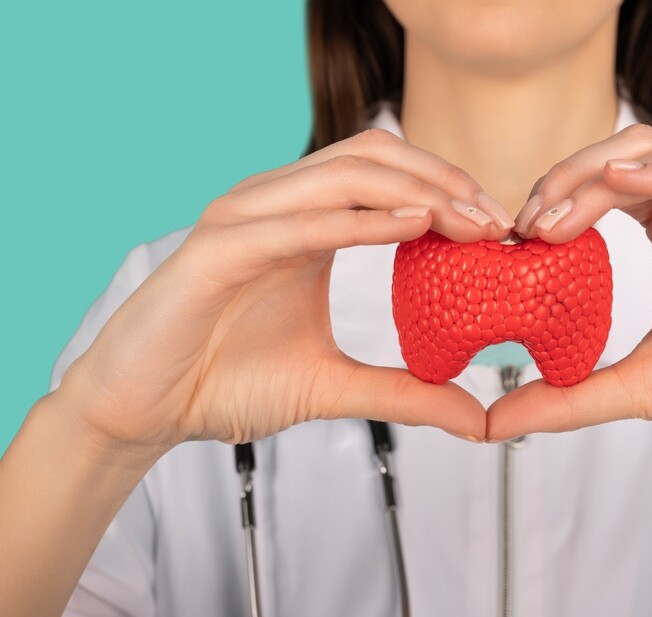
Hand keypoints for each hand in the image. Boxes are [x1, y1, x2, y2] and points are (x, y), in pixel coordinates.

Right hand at [58, 129, 508, 465]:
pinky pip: (297, 222)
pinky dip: (357, 220)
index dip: (448, 189)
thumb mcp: (334, 387)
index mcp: (304, 225)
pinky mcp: (215, 250)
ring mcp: (243, 221)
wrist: (144, 412)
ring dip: (414, 190)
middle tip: (497, 221)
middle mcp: (275, 208)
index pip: (387, 177)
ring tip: (469, 220)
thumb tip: (478, 416)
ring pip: (340, 176)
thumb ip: (406, 393)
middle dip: (443, 180)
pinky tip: (411, 226)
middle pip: (372, 158)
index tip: (501, 228)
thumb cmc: (225, 383)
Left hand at [487, 125, 651, 478]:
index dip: (557, 200)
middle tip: (525, 221)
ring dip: (599, 173)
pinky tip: (617, 185)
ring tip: (554, 211)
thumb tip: (496, 421)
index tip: (513, 236)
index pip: (608, 191)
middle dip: (567, 178)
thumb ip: (568, 396)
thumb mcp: (638, 389)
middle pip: (627, 159)